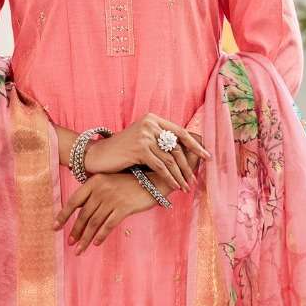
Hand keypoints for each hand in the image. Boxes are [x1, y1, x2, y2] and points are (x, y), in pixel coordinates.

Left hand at [55, 171, 161, 252]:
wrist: (153, 181)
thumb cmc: (129, 184)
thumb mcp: (109, 183)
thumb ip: (94, 194)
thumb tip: (79, 212)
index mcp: (94, 182)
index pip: (73, 201)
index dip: (63, 215)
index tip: (55, 227)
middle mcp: (101, 189)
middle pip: (83, 215)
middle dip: (75, 231)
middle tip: (70, 243)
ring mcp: (112, 198)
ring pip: (94, 222)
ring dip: (85, 238)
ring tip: (79, 249)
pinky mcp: (124, 208)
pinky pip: (108, 225)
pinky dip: (101, 235)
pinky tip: (96, 243)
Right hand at [83, 112, 210, 194]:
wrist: (98, 155)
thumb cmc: (121, 151)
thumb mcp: (142, 141)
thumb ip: (159, 142)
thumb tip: (184, 153)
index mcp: (153, 119)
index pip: (180, 132)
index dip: (195, 145)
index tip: (207, 156)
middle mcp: (150, 124)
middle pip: (177, 146)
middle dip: (188, 165)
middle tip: (196, 178)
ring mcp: (145, 135)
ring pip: (170, 158)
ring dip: (180, 175)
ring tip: (187, 186)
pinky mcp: (140, 149)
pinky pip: (160, 166)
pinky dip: (169, 178)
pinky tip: (175, 186)